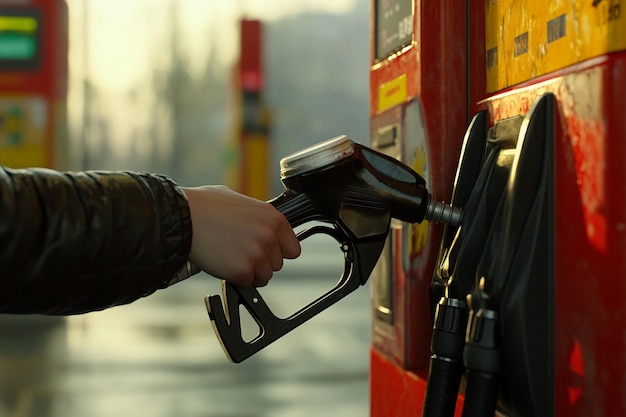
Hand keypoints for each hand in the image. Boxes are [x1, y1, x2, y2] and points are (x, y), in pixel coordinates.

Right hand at [181, 186, 300, 286]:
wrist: (182, 216)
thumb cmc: (205, 205)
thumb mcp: (239, 201)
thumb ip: (257, 216)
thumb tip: (261, 225)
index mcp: (274, 218)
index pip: (293, 249)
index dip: (278, 252)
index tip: (265, 251)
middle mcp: (269, 236)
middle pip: (277, 265)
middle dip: (260, 262)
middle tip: (239, 250)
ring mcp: (257, 254)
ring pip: (264, 276)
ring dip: (249, 271)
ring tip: (229, 255)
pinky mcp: (242, 270)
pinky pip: (246, 283)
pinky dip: (234, 277)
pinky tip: (222, 261)